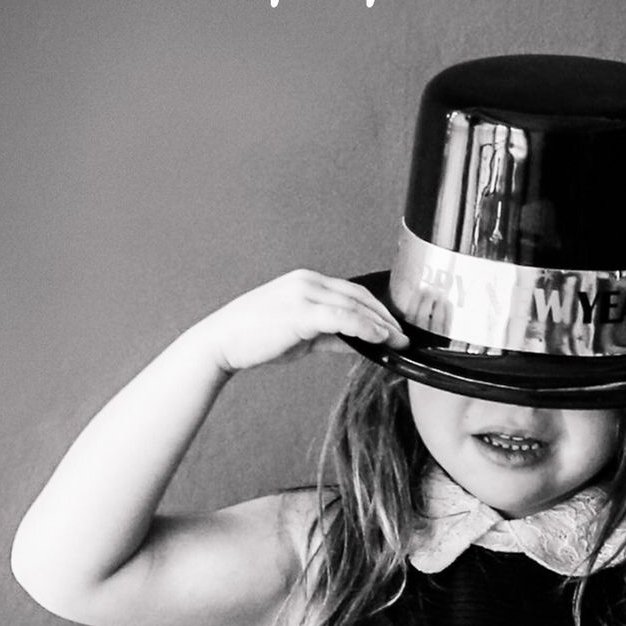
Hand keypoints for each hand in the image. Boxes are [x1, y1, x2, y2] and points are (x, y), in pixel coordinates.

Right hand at [188, 270, 407, 373]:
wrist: (221, 343)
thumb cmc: (256, 339)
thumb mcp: (300, 335)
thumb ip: (330, 335)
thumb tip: (358, 343)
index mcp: (306, 282)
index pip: (352, 291)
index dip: (377, 308)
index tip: (394, 325)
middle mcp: (307, 282)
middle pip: (358, 296)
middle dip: (385, 316)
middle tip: (405, 334)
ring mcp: (304, 295)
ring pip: (354, 306)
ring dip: (381, 324)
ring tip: (398, 340)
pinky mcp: (301, 313)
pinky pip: (342, 318)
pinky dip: (365, 328)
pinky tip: (379, 339)